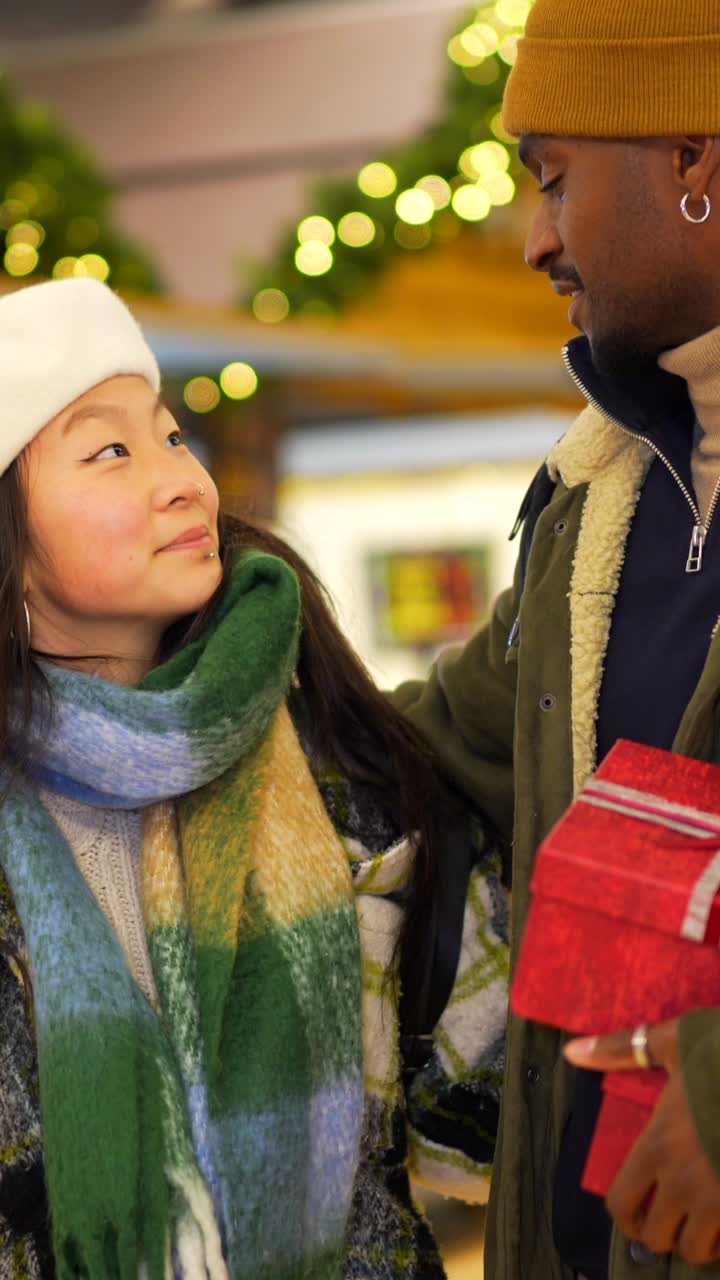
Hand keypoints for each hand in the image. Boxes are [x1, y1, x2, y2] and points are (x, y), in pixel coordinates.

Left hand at [564, 1020, 719, 1264]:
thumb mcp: (671, 1041)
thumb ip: (619, 1050)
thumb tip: (571, 1052)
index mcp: (658, 1144)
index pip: (621, 1204)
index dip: (625, 1215)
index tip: (636, 1211)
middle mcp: (684, 1180)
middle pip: (657, 1238)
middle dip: (662, 1232)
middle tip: (673, 1217)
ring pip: (698, 1251)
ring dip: (698, 1241)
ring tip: (704, 1220)